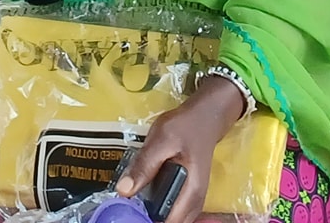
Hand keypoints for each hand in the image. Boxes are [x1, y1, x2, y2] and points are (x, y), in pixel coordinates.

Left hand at [115, 76, 246, 222]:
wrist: (205, 118)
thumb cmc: (185, 127)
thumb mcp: (161, 140)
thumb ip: (144, 165)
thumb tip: (123, 191)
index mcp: (191, 192)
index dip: (148, 221)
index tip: (130, 214)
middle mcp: (195, 203)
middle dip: (149, 219)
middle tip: (128, 208)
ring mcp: (193, 201)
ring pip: (173, 220)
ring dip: (154, 216)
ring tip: (134, 205)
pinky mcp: (187, 196)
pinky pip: (173, 212)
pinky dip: (159, 210)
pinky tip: (144, 199)